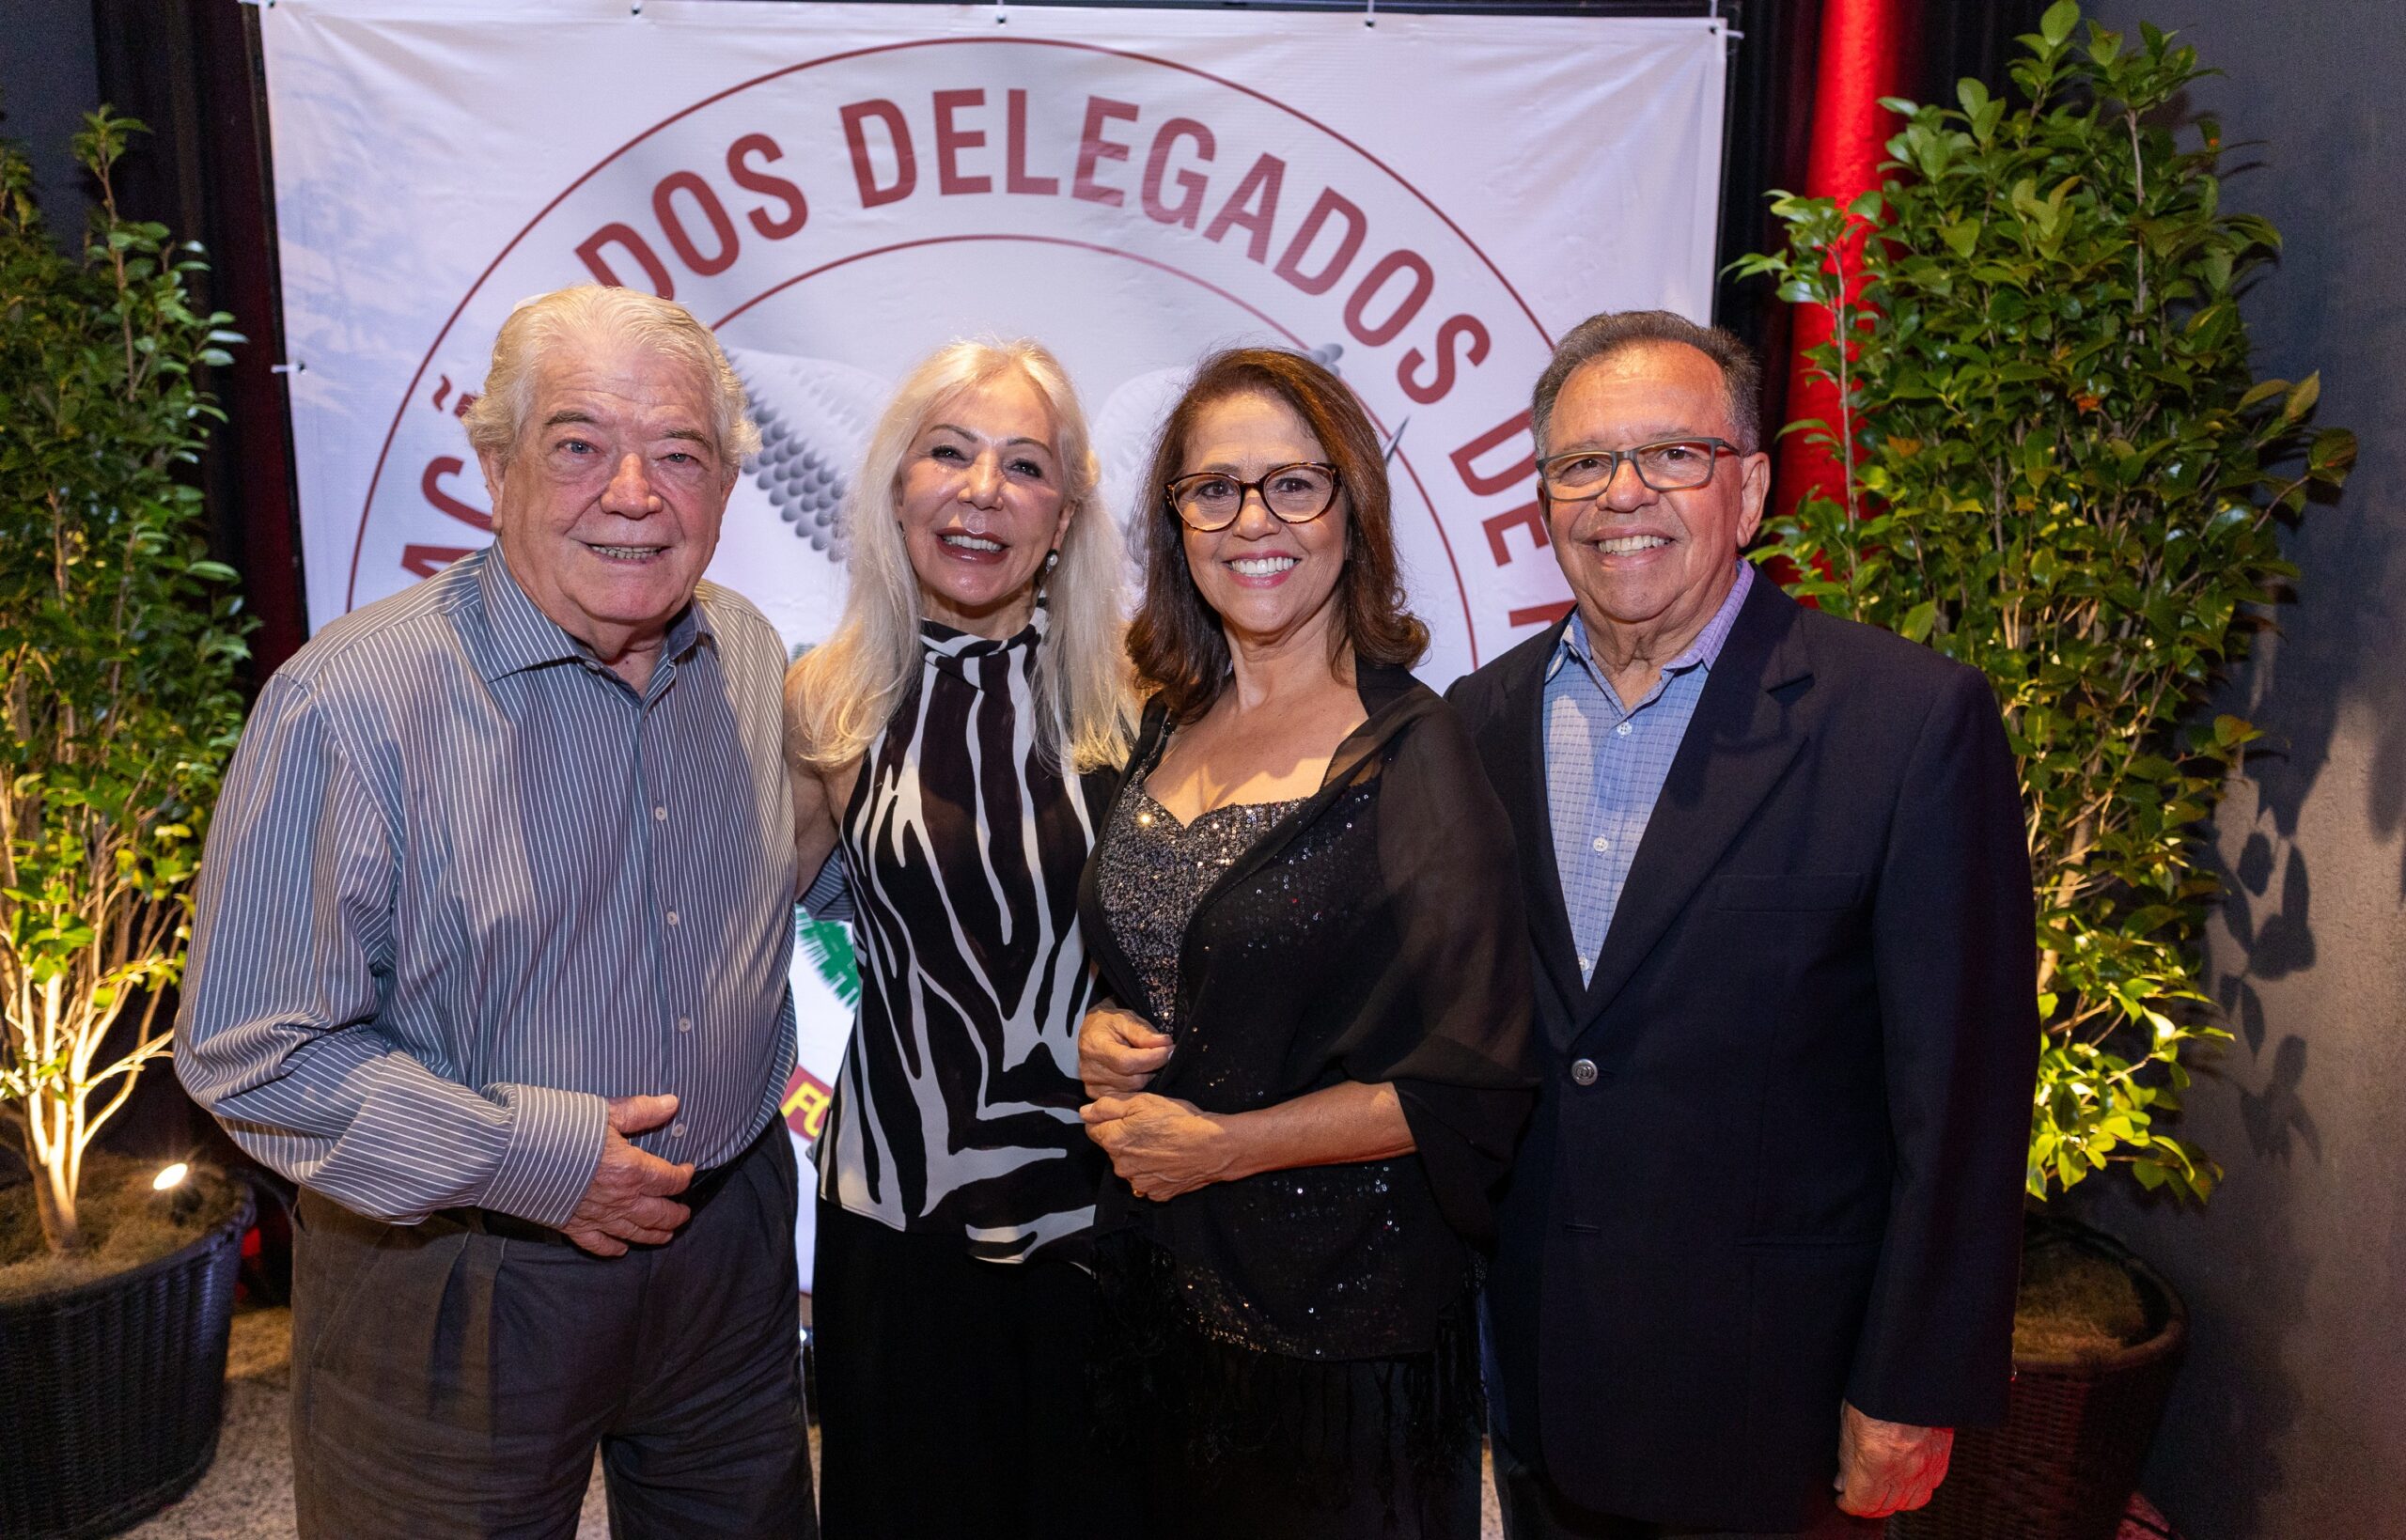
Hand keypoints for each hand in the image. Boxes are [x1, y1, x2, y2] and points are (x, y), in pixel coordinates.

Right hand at [560, 1094, 695, 1256]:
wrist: (512, 1153)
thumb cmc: (559, 1127)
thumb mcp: (605, 1112)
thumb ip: (641, 1111)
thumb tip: (672, 1103)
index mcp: (632, 1170)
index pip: (670, 1180)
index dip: (683, 1177)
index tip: (688, 1171)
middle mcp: (620, 1199)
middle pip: (659, 1213)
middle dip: (676, 1214)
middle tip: (685, 1213)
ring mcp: (597, 1217)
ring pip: (635, 1233)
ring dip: (655, 1235)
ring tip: (667, 1234)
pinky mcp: (572, 1226)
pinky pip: (599, 1245)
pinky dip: (613, 1249)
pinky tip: (621, 1249)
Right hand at [1078, 1004, 1171, 1097]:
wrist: (1091, 1032)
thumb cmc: (1109, 1024)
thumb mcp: (1125, 1019)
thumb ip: (1143, 1032)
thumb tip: (1165, 1043)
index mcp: (1095, 1047)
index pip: (1127, 1061)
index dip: (1152, 1057)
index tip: (1169, 1049)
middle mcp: (1090, 1070)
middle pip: (1132, 1079)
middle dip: (1152, 1067)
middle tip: (1162, 1054)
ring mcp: (1092, 1085)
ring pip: (1132, 1091)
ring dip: (1146, 1077)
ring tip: (1147, 1062)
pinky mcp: (1095, 1095)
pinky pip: (1125, 1098)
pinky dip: (1137, 1088)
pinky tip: (1139, 1074)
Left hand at [1080, 1093, 1239, 1200]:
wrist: (1214, 1148)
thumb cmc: (1181, 1121)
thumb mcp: (1143, 1101)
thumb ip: (1108, 1106)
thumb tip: (1086, 1111)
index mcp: (1114, 1140)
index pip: (1093, 1129)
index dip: (1109, 1119)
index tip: (1127, 1115)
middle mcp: (1121, 1166)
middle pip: (1112, 1148)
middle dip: (1124, 1137)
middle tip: (1150, 1126)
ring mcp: (1138, 1182)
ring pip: (1129, 1165)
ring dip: (1139, 1156)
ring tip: (1162, 1143)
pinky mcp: (1156, 1193)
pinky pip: (1146, 1180)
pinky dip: (1153, 1171)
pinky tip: (1169, 1159)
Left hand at [1834, 1401, 1952, 1516]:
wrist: (1911, 1373)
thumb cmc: (1877, 1393)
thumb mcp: (1848, 1423)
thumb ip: (1846, 1459)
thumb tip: (1843, 1482)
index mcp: (1877, 1464)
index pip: (1862, 1503)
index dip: (1849, 1504)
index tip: (1842, 1500)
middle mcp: (1905, 1471)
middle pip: (1886, 1506)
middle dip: (1868, 1505)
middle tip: (1857, 1496)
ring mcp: (1926, 1466)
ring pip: (1910, 1501)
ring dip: (1893, 1501)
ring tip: (1880, 1491)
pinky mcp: (1941, 1456)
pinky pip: (1929, 1485)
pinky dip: (1915, 1489)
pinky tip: (1905, 1480)